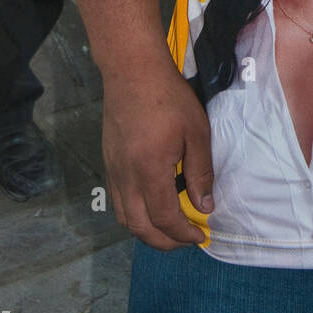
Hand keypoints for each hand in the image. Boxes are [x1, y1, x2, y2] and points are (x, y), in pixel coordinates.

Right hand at [102, 60, 214, 250]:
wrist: (132, 71)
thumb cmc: (169, 97)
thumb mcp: (196, 131)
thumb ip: (200, 172)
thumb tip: (205, 206)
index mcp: (149, 171)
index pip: (164, 218)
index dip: (183, 234)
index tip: (201, 236)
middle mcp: (126, 177)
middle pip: (139, 227)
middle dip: (164, 241)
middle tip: (187, 239)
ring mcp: (113, 170)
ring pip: (124, 218)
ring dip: (147, 231)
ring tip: (170, 229)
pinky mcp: (108, 162)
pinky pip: (118, 201)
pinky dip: (134, 215)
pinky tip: (151, 206)